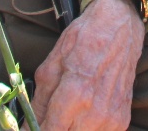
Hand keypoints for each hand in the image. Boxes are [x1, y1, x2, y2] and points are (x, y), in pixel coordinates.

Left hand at [31, 0, 143, 130]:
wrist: (118, 26)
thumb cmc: (83, 41)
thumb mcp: (50, 67)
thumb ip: (37, 104)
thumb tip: (26, 128)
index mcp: (75, 95)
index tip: (32, 127)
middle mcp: (96, 112)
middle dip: (53, 129)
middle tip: (48, 118)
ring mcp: (111, 118)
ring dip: (70, 129)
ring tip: (65, 114)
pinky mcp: (121, 120)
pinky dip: (85, 128)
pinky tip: (81, 115)